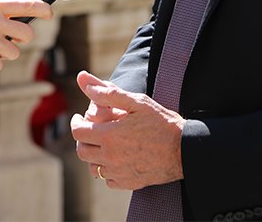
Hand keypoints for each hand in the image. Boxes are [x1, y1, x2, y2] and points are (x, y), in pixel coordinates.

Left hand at [70, 70, 184, 189]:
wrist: (185, 149)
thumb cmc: (161, 122)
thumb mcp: (136, 102)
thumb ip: (106, 92)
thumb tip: (82, 79)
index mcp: (109, 135)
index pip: (78, 132)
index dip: (76, 122)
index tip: (80, 117)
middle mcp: (110, 156)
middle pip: (82, 151)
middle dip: (83, 138)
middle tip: (91, 129)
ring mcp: (119, 172)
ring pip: (93, 167)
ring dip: (94, 155)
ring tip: (104, 144)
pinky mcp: (129, 183)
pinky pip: (108, 180)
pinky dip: (108, 170)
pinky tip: (116, 159)